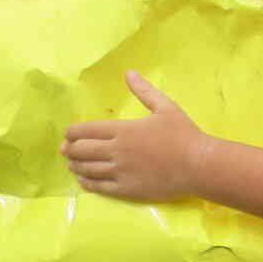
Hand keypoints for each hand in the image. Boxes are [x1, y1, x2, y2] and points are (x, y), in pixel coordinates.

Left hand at [62, 70, 208, 200]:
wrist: (198, 165)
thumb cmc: (183, 134)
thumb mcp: (165, 106)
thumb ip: (143, 90)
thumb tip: (129, 72)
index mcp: (123, 130)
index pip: (87, 130)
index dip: (72, 132)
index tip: (67, 133)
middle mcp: (117, 151)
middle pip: (82, 150)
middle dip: (69, 149)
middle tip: (64, 149)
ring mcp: (121, 172)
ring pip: (87, 169)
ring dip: (75, 166)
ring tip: (71, 164)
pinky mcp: (127, 190)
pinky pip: (99, 187)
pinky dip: (87, 183)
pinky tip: (82, 180)